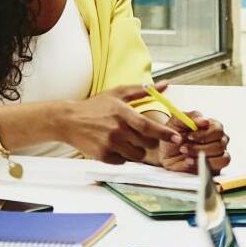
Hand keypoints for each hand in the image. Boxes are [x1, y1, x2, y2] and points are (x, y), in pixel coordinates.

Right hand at [53, 87, 175, 164]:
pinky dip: (122, 156)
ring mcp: (110, 144)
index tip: (177, 137)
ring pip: (137, 155)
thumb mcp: (117, 93)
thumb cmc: (95, 106)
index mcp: (122, 113)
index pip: (148, 127)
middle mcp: (117, 130)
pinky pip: (123, 161)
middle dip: (149, 141)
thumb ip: (142, 90)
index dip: (165, 133)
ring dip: (136, 149)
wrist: (68, 120)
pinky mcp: (103, 156)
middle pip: (147, 144)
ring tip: (125, 139)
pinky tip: (114, 145)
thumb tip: (165, 85)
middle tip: (141, 135)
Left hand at [151, 114, 230, 172]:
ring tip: (186, 156)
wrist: (167, 150)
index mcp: (213, 126)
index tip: (189, 137)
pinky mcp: (215, 167)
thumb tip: (204, 121)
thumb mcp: (177, 121)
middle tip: (183, 148)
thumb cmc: (175, 133)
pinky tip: (190, 162)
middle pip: (220, 145)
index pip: (218, 129)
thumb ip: (191, 117)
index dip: (204, 134)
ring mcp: (219, 154)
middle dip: (199, 148)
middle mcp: (219, 140)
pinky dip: (204, 166)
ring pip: (222, 158)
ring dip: (202, 158)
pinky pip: (217, 168)